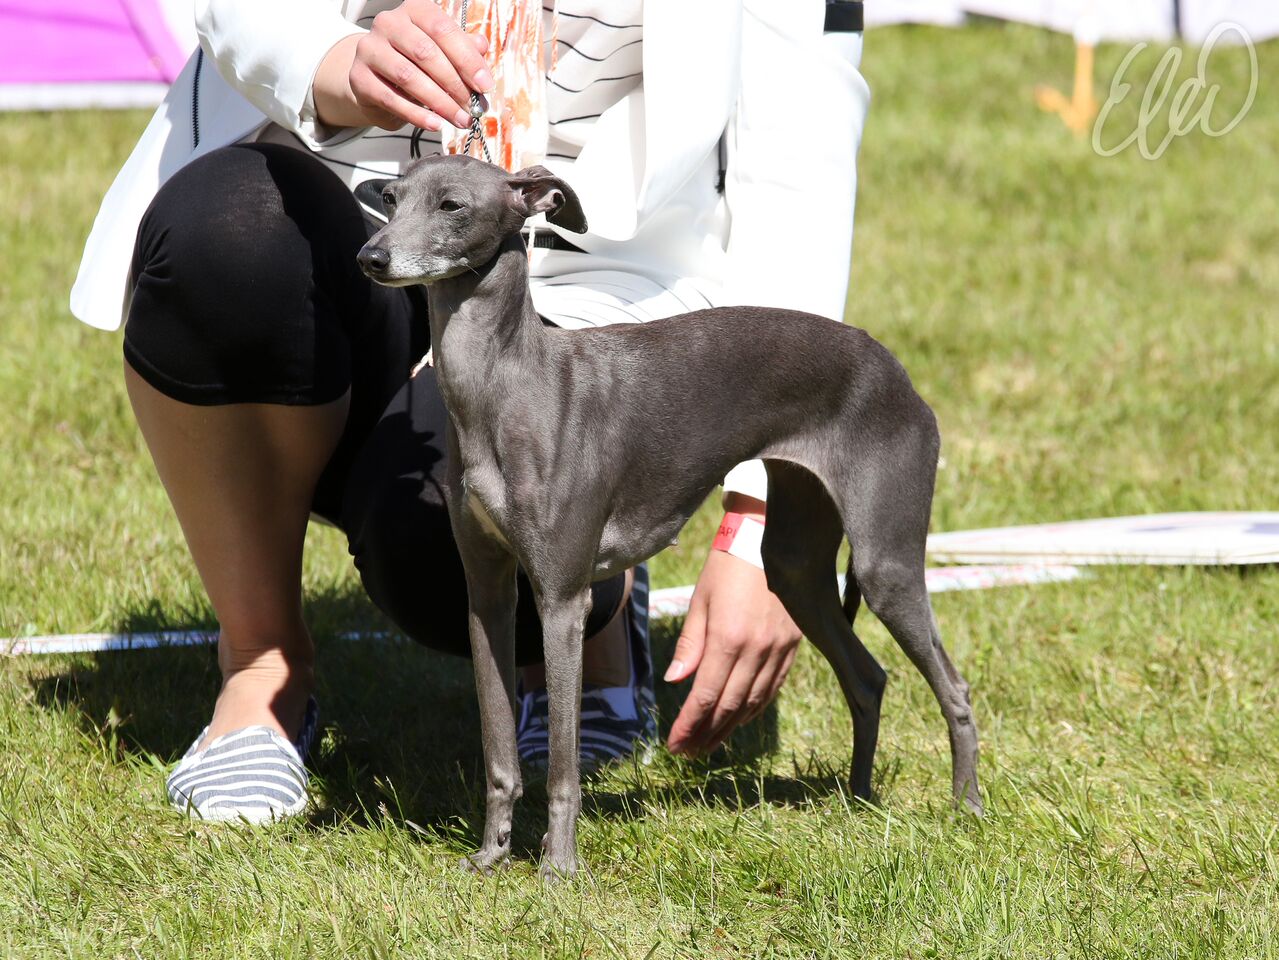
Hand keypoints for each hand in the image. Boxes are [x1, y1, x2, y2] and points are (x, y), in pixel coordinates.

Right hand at [313, 2, 493, 131]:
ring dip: (439, 103)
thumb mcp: (443, 52)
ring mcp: (370, 48)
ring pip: (408, 77)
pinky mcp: (359, 77)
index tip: (485, 86)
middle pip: (425, 53)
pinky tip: (435, 125)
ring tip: (459, 119)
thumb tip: (482, 47)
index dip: (467, 59)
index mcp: (414, 10)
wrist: (378, 79)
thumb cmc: (417, 62)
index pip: (443, 30)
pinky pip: (391, 99)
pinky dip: (417, 115)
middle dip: (455, 85)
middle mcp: (388, 23)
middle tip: (472, 108)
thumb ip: (464, 49)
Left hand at [665, 502, 802, 755]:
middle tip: (688, 752)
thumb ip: (691, 644)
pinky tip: (739, 719)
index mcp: (729, 638)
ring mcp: (779, 649)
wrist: (769, 538)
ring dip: (730, 728)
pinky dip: (754, 709)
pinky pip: (773, 688)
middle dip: (706, 734)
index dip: (689, 725)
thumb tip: (676, 682)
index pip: (705, 696)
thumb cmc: (727, 566)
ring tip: (709, 743)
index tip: (674, 744)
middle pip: (729, 706)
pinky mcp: (793, 645)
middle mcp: (757, 649)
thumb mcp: (701, 600)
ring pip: (753, 702)